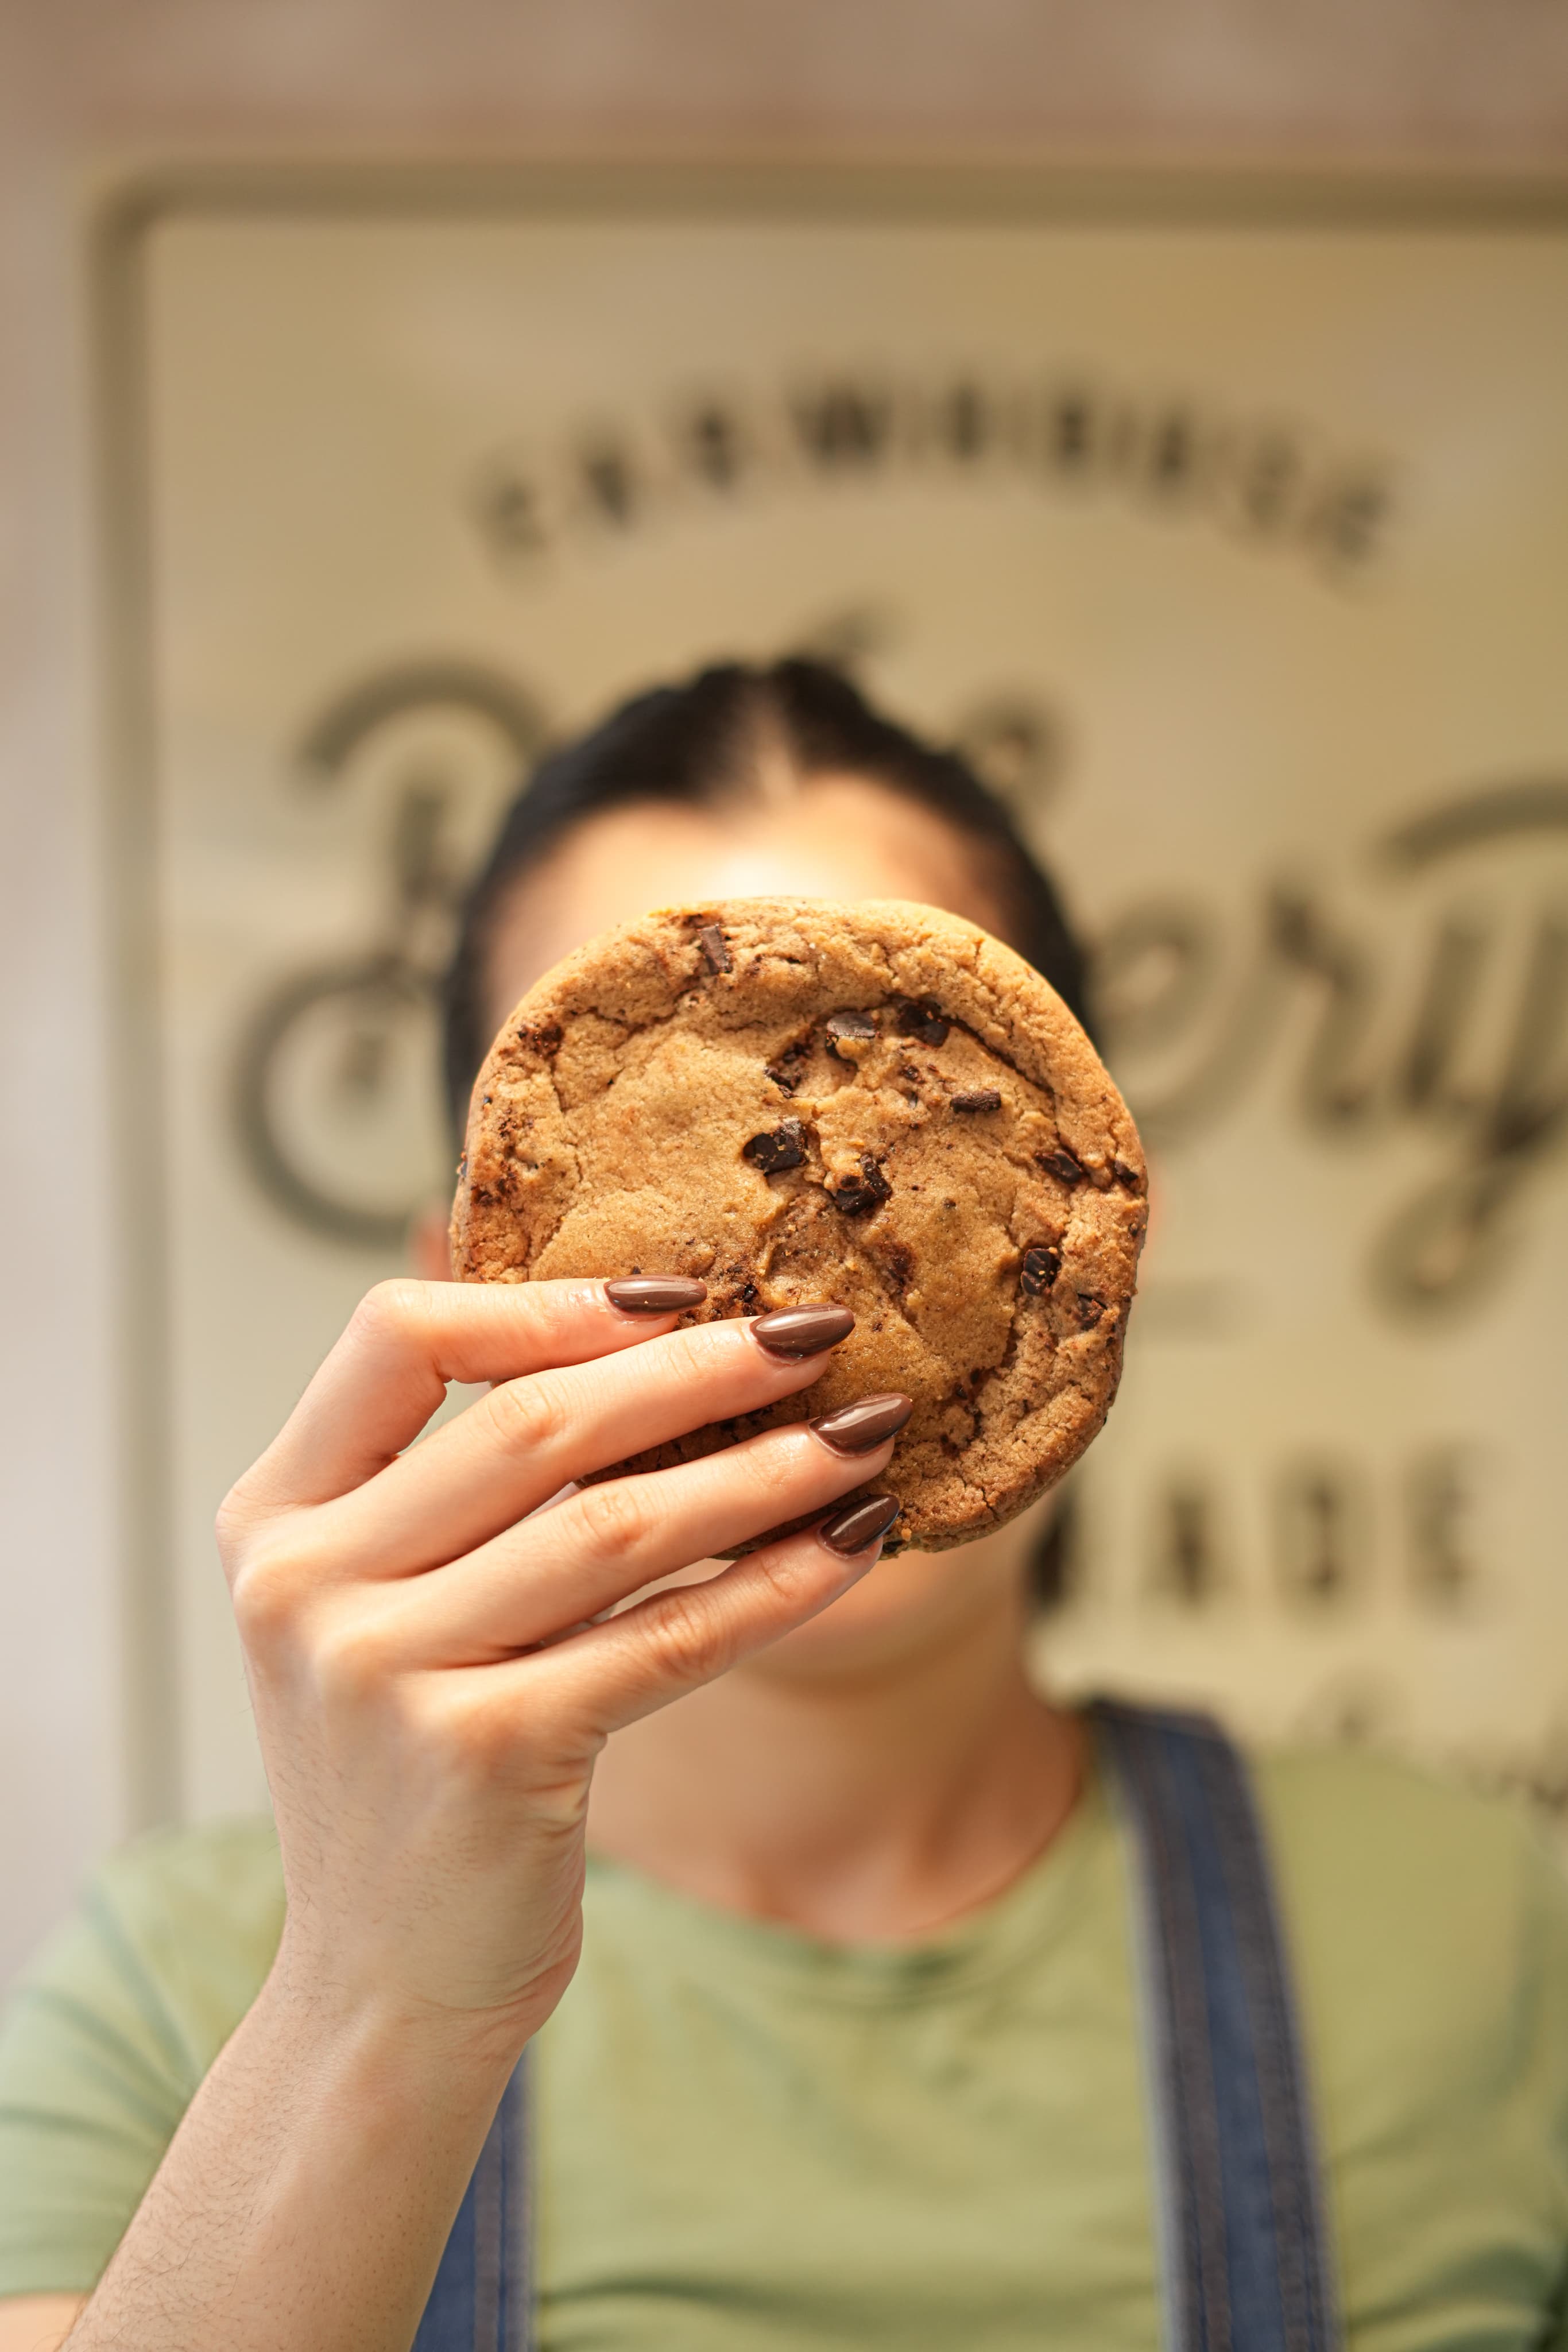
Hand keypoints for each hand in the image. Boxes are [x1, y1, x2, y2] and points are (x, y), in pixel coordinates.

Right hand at [218, 1277, 903, 2065]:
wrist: (381, 1982)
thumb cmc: (409, 1771)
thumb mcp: (376, 1609)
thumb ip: (449, 1483)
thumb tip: (645, 1332)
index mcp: (275, 1520)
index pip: (397, 1338)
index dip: (546, 1300)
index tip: (676, 1292)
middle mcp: (309, 1586)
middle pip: (534, 1422)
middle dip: (698, 1370)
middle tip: (816, 1334)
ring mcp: (387, 1674)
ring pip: (616, 1526)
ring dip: (762, 1470)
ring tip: (862, 1434)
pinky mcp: (484, 1756)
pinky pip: (664, 1639)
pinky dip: (772, 1585)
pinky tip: (850, 1545)